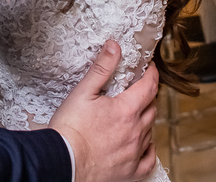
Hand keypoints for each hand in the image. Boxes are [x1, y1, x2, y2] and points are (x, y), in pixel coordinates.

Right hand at [51, 41, 157, 181]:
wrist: (63, 163)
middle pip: (152, 108)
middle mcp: (135, 132)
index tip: (150, 68)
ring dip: (147, 119)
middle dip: (149, 95)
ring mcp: (134, 153)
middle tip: (140, 88)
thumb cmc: (70, 130)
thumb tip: (115, 47)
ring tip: (137, 113)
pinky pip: (149, 160)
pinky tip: (144, 144)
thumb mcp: (83, 92)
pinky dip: (149, 149)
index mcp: (126, 110)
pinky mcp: (130, 172)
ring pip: (150, 131)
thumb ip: (102, 68)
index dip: (152, 74)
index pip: (149, 86)